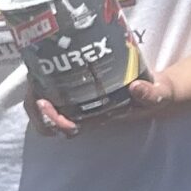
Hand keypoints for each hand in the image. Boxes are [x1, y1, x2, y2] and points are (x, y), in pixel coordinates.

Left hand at [27, 69, 180, 138]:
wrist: (156, 90)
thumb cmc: (155, 96)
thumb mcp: (158, 95)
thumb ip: (150, 95)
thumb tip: (136, 88)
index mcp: (98, 117)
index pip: (69, 127)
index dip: (54, 120)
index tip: (46, 104)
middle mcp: (85, 111)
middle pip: (49, 121)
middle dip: (36, 109)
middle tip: (33, 87)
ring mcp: (80, 100)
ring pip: (47, 107)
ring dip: (35, 95)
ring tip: (32, 75)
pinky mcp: (79, 86)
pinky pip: (53, 89)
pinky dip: (42, 81)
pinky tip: (41, 64)